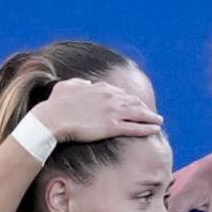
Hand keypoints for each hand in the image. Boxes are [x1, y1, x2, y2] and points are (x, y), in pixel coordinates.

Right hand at [31, 78, 162, 142]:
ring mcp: (112, 112)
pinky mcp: (112, 126)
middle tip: (152, 113)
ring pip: (138, 114)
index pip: (121, 93)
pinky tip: (155, 130)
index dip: (131, 100)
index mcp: (100, 88)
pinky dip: (147, 128)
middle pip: (134, 102)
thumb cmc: (56, 104)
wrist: (52, 119)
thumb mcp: (66, 86)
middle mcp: (110, 98)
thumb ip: (79, 82)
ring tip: (159, 121)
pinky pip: (135, 127)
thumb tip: (87, 81)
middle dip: (144, 108)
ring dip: (151, 117)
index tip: (136, 104)